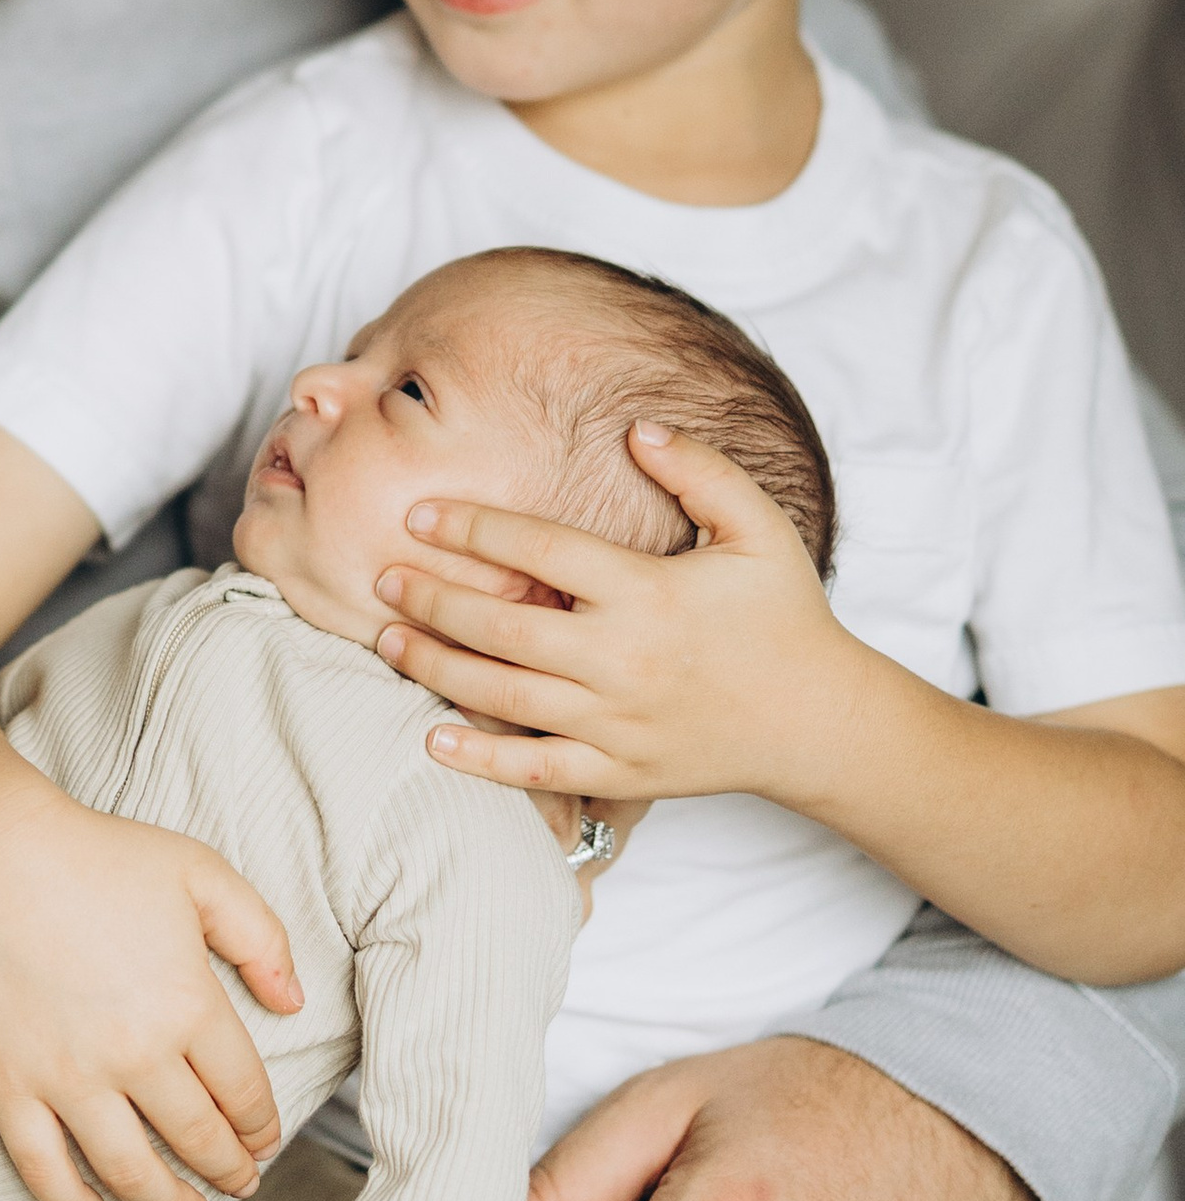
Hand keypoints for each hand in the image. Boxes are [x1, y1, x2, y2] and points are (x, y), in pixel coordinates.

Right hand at [0, 770, 300, 1200]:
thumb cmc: (98, 856)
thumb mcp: (201, 874)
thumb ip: (261, 938)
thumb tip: (294, 1003)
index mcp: (189, 1005)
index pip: (243, 1094)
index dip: (260, 1126)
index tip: (263, 1140)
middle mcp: (135, 1055)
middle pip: (196, 1139)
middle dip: (227, 1170)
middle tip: (238, 1183)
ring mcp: (68, 1077)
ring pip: (129, 1170)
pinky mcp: (9, 1086)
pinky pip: (42, 1168)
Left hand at [371, 425, 854, 806]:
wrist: (819, 720)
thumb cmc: (784, 615)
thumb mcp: (759, 528)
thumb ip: (701, 470)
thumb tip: (636, 429)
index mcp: (649, 593)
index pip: (540, 551)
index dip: (473, 529)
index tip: (419, 515)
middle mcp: (624, 659)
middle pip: (502, 625)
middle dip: (431, 599)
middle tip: (381, 577)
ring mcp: (618, 721)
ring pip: (503, 695)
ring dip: (436, 666)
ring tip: (385, 639)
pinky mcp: (620, 771)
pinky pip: (536, 768)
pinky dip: (480, 759)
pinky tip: (431, 736)